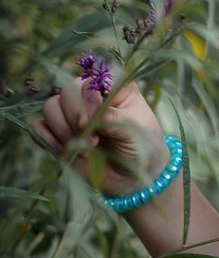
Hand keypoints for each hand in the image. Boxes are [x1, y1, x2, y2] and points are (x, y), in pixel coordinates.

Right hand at [29, 77, 170, 196]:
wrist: (132, 178)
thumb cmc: (142, 148)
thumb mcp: (135, 131)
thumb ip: (112, 119)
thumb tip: (86, 119)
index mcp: (114, 88)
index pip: (91, 79)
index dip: (88, 99)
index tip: (95, 123)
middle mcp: (90, 96)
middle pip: (66, 91)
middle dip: (76, 119)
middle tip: (95, 141)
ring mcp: (72, 114)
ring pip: (50, 107)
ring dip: (64, 131)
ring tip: (86, 150)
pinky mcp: (57, 132)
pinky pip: (37, 126)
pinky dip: (48, 139)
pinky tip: (67, 151)